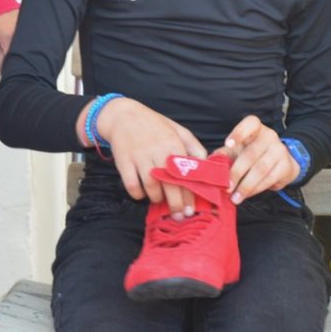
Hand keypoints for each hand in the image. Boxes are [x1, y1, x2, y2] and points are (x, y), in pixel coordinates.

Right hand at [94, 97, 207, 212]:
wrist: (123, 116)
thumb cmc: (154, 125)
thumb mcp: (179, 130)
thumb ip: (194, 148)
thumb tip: (207, 165)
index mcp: (174, 144)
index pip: (186, 174)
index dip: (190, 194)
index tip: (192, 209)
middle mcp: (158, 151)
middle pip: (170, 184)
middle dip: (176, 204)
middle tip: (180, 216)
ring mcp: (140, 157)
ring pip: (151, 187)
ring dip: (157, 198)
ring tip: (160, 201)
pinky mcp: (124, 162)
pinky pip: (132, 185)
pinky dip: (138, 194)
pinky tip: (142, 194)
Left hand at [215, 115, 299, 203]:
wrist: (280, 163)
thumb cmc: (253, 153)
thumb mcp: (238, 150)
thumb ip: (224, 154)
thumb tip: (211, 163)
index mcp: (256, 128)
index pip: (250, 124)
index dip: (238, 133)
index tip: (228, 144)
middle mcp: (269, 136)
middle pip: (251, 154)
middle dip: (237, 172)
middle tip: (227, 187)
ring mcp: (279, 150)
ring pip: (260, 169)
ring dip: (246, 186)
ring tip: (235, 197)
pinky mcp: (286, 166)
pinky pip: (268, 179)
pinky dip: (255, 190)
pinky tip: (246, 195)